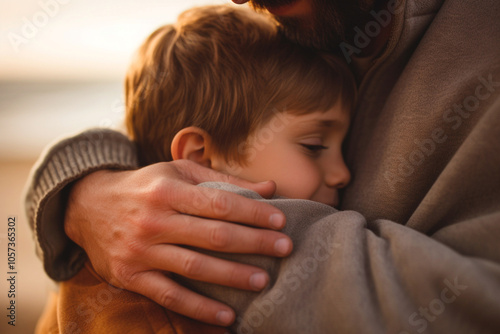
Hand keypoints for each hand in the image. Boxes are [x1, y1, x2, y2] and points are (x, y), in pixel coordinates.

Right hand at [64, 160, 291, 325]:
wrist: (88, 205)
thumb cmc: (145, 186)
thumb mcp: (178, 172)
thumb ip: (223, 180)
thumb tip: (269, 188)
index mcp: (168, 190)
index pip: (219, 203)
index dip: (253, 213)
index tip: (280, 221)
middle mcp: (154, 219)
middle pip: (212, 235)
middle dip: (253, 243)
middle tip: (285, 249)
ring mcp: (141, 250)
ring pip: (194, 267)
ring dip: (232, 277)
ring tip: (263, 281)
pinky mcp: (130, 276)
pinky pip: (169, 295)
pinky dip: (198, 308)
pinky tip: (226, 317)